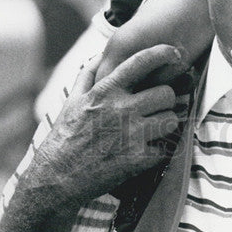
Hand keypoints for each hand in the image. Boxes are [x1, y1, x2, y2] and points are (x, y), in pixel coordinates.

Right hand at [27, 45, 189, 208]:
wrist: (56, 179)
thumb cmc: (65, 136)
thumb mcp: (72, 100)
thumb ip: (88, 73)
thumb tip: (102, 53)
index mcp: (106, 91)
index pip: (142, 61)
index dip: (164, 53)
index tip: (175, 54)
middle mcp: (121, 109)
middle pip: (167, 93)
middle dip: (166, 100)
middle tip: (158, 107)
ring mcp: (131, 135)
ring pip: (171, 120)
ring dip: (166, 125)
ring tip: (154, 129)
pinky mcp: (137, 159)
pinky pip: (165, 148)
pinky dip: (159, 151)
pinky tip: (147, 151)